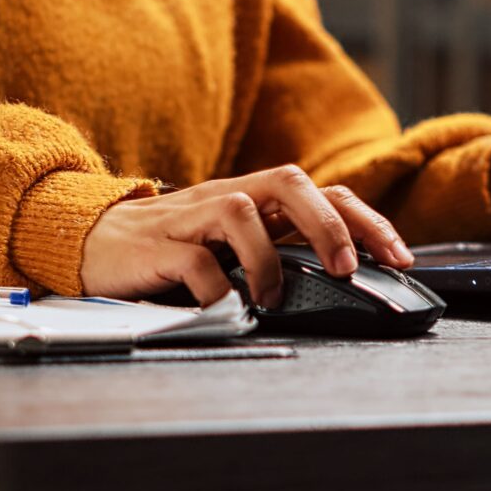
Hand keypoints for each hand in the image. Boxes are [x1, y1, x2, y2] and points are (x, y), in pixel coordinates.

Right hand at [79, 165, 412, 304]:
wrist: (90, 243)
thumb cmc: (173, 249)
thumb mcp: (233, 245)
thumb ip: (279, 251)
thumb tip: (343, 281)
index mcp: (254, 199)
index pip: (323, 192)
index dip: (366, 220)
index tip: (399, 257)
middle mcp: (228, 198)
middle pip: (289, 182)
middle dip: (328, 223)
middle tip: (348, 268)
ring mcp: (191, 218)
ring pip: (240, 212)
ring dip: (268, 258)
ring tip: (274, 297)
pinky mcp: (156, 246)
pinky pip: (195, 260)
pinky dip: (216, 286)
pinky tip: (225, 307)